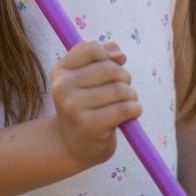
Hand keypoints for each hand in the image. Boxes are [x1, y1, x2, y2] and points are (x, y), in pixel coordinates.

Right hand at [50, 40, 140, 167]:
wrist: (72, 146)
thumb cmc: (84, 106)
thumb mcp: (86, 78)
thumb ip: (102, 57)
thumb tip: (119, 53)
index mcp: (60, 71)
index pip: (92, 49)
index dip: (109, 56)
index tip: (112, 67)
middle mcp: (63, 87)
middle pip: (110, 69)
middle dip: (124, 77)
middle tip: (122, 91)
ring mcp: (74, 107)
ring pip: (120, 89)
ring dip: (131, 96)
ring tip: (126, 104)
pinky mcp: (90, 125)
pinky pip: (125, 109)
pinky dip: (135, 109)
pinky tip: (130, 114)